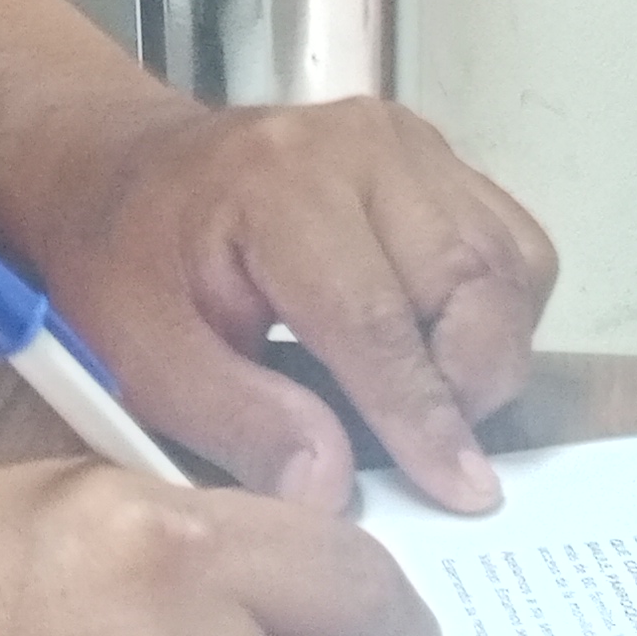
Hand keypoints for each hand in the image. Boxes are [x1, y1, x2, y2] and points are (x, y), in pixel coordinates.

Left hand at [27, 100, 554, 514]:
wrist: (124, 171)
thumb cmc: (128, 264)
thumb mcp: (149, 359)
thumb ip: (242, 425)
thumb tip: (333, 492)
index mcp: (280, 188)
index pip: (378, 321)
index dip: (423, 417)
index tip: (462, 492)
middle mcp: (363, 148)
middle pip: (473, 283)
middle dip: (470, 386)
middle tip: (429, 451)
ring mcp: (410, 143)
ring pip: (512, 263)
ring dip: (492, 350)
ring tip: (426, 399)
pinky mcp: (438, 156)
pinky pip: (512, 244)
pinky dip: (498, 310)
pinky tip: (437, 346)